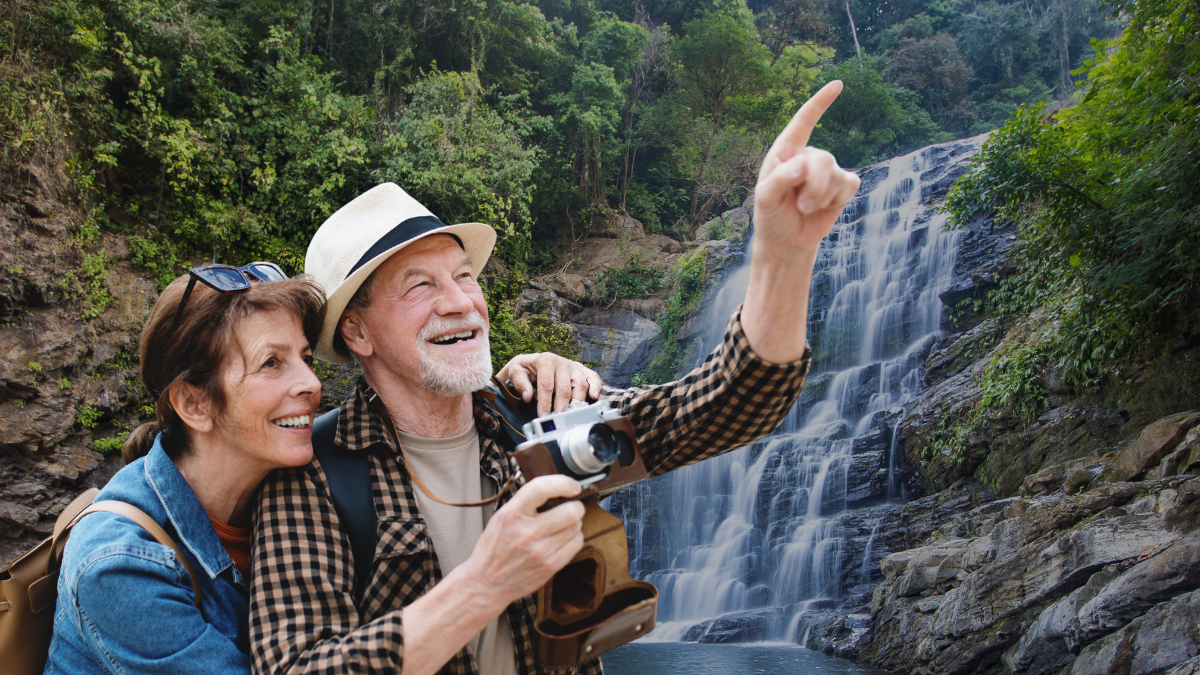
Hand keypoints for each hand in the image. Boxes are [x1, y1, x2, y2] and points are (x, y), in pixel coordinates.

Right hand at [459, 475, 585, 610]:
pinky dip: (573, 539)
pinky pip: (576, 544)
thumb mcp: (501, 517)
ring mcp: (540, 551)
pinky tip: (561, 540)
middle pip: (570, 511)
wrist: (487, 582)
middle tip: (570, 508)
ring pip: (576, 527)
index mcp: (511, 514)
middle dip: (575, 507)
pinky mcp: (550, 565)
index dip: (563, 483)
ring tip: (561, 527)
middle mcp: (527, 532)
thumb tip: (557, 489)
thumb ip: (526, 502)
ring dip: (574, 524)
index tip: (573, 486)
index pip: (541, 488)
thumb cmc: (494, 548)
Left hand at [495, 353, 601, 415]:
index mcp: (545, 360)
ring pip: (580, 386)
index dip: (545, 402)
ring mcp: (574, 366)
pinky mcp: (582, 370)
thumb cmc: (525, 368)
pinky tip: (593, 397)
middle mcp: (561, 362)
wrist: (534, 360)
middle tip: (558, 421)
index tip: (543, 416)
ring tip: (572, 416)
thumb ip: (520, 383)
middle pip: (564, 389)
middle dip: (561, 407)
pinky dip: (596, 387)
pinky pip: (593, 377)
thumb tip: (528, 397)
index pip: (546, 384)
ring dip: (577, 403)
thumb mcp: (516, 371)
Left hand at [753, 80, 860, 260]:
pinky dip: (836, 199)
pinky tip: (824, 207)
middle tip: (800, 206)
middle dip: (813, 186)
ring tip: (805, 208)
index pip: (804, 122)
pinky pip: (850, 184)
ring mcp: (827, 171)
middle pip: (823, 158)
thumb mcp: (765, 199)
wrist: (787, 240)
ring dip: (821, 197)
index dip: (820, 103)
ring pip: (836, 173)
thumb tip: (802, 164)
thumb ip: (779, 179)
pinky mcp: (842, 186)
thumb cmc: (772, 216)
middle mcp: (808, 156)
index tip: (838, 85)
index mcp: (785, 152)